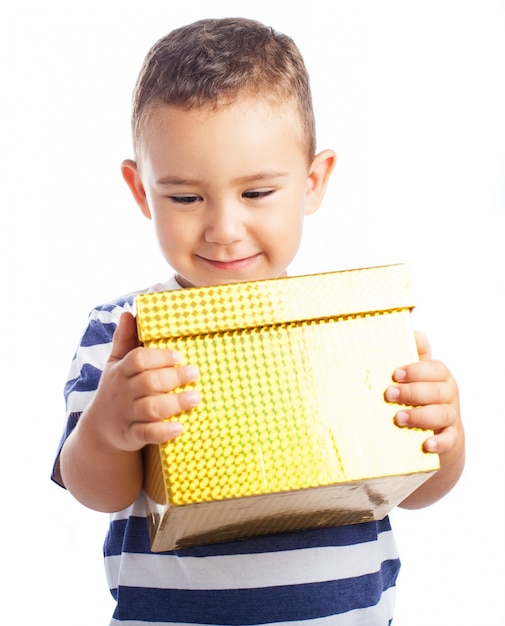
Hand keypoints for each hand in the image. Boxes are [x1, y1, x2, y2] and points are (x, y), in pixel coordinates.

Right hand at [91, 311, 200, 451]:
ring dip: (174, 403)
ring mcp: (127, 415)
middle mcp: (122, 392)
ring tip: (195, 398)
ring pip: (150, 409)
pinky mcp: (131, 436)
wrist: (100, 429)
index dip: (159, 357)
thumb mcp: (116, 363)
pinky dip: (163, 432)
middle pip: (148, 383)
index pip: (137, 360)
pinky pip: (147, 434)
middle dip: (173, 377)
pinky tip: (179, 427)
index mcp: (120, 371)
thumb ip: (124, 339)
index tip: (178, 355)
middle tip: (195, 373)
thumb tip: (129, 312)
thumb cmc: (116, 389)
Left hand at [384, 331, 460, 454]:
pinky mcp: (450, 438)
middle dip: (412, 392)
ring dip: (419, 415)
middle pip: (437, 391)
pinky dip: (438, 441)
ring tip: (398, 418)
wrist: (431, 432)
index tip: (395, 374)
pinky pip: (449, 439)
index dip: (416, 370)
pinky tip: (425, 443)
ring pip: (442, 414)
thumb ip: (415, 357)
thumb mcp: (416, 376)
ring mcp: (450, 417)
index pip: (435, 369)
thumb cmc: (419, 398)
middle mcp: (448, 395)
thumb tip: (414, 331)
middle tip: (389, 394)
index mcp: (439, 377)